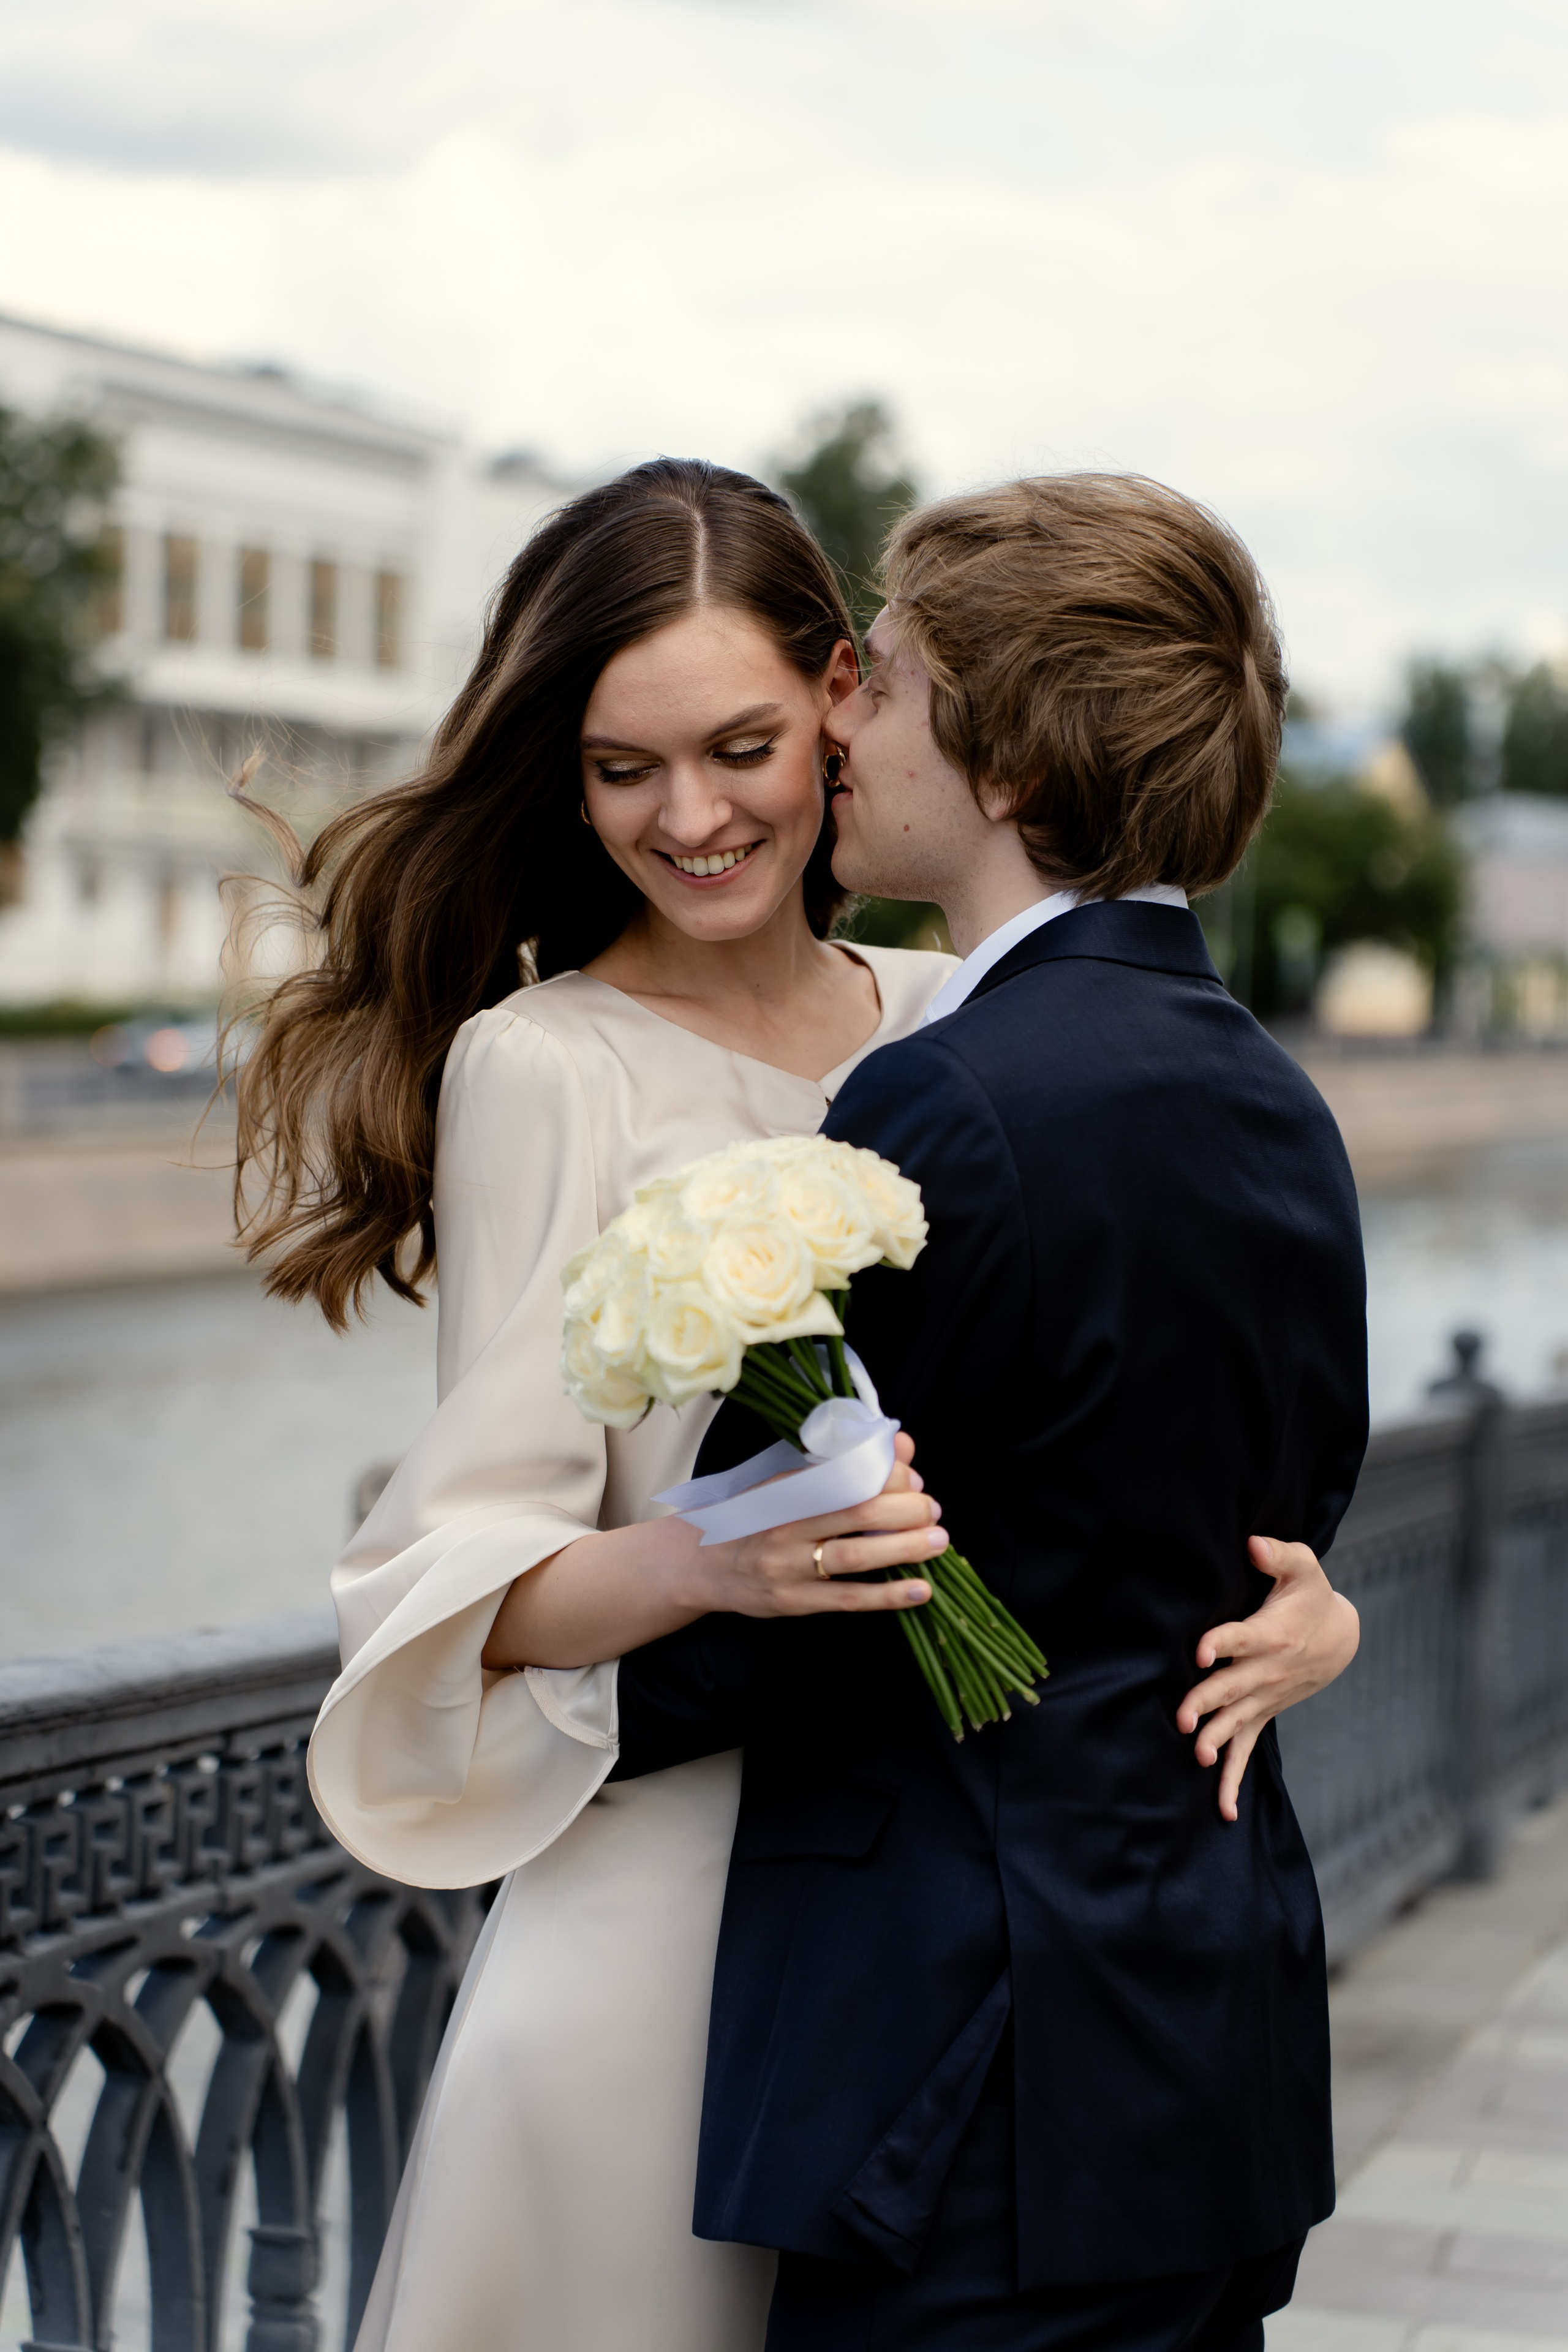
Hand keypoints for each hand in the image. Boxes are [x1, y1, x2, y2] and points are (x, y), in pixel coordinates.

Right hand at [683, 1433, 945, 1620]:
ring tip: (939, 1541)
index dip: (887, 1476)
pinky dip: (888, 1596)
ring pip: (855, 1556)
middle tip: (933, 1509)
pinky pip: (848, 1600)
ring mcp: (788, 1567)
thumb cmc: (749, 1518)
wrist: (697, 1563)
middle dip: (904, 1510)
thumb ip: (836, 1468)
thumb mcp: (783, 1484)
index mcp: (786, 1490)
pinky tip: (921, 1591)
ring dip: (903, 1548)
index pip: (845, 1477)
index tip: (914, 1477)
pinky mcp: (793, 1602)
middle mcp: (786, 1527)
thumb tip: (897, 1445)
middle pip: (855, 1513)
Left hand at [1177, 1537, 1359, 1823]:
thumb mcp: (1303, 1566)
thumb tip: (1252, 1543)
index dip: (1221, 1643)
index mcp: (1270, 1634)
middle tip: (1184, 1718)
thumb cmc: (1310, 1595)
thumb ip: (1278, 1553)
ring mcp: (1264, 1698)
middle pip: (1234, 1687)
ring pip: (1237, 1723)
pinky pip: (1246, 1750)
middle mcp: (1267, 1671)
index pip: (1242, 1638)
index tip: (1201, 1651)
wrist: (1338, 1637)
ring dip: (1218, 1740)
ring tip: (1199, 1758)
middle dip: (1209, 1702)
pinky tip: (1224, 1812)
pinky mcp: (1261, 1714)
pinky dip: (1234, 1781)